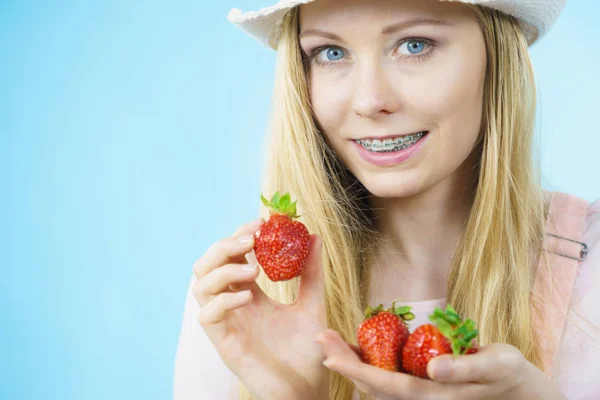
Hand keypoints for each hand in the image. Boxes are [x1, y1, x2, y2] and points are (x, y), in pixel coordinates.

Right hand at [192, 219, 328, 399]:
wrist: (308, 389)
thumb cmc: (307, 350)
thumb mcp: (312, 303)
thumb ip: (311, 272)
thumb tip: (313, 236)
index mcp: (249, 294)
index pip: (231, 256)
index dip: (239, 235)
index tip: (259, 222)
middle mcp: (233, 306)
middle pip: (206, 265)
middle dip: (223, 246)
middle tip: (250, 239)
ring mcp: (227, 324)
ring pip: (199, 286)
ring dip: (223, 270)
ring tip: (254, 269)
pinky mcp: (225, 343)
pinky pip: (207, 316)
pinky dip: (224, 300)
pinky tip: (249, 297)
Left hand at [315, 329, 565, 399]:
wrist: (516, 388)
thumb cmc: (508, 373)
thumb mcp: (495, 365)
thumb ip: (466, 367)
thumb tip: (433, 368)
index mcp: (434, 396)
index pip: (387, 385)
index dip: (357, 371)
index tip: (331, 357)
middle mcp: (421, 399)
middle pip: (373, 385)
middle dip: (345, 362)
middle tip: (321, 338)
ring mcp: (419, 395)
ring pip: (376, 382)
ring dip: (352, 362)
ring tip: (330, 341)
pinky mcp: (420, 387)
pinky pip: (387, 378)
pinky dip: (368, 363)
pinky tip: (356, 350)